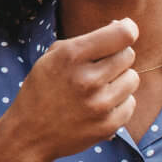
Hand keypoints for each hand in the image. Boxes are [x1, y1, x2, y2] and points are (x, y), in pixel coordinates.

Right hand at [0, 18, 141, 161]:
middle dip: (116, 57)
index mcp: (71, 56)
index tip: (124, 31)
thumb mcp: (52, 57)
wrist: (29, 134)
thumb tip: (124, 27)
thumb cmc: (42, 89)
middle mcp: (86, 79)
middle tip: (98, 67)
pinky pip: (130, 103)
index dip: (127, 29)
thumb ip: (86, 40)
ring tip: (98, 88)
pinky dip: (119, 103)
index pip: (122, 34)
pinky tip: (99, 105)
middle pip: (128, 55)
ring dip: (119, 80)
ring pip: (132, 78)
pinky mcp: (107, 126)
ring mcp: (99, 105)